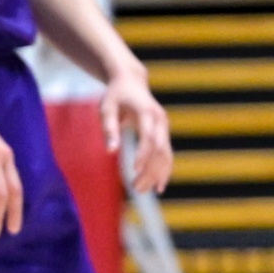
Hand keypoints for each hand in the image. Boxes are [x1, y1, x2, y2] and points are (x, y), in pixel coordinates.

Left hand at [101, 67, 171, 194]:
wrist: (131, 81)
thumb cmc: (115, 96)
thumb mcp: (106, 109)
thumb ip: (109, 129)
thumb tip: (110, 152)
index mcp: (146, 112)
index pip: (149, 137)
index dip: (143, 154)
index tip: (134, 170)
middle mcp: (160, 119)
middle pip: (160, 149)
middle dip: (150, 170)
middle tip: (136, 189)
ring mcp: (164, 126)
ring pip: (166, 154)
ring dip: (157, 174)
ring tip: (142, 191)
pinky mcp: (164, 132)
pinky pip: (167, 153)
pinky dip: (164, 169)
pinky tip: (159, 186)